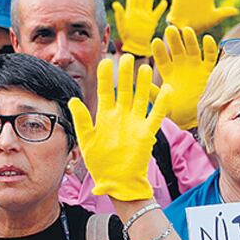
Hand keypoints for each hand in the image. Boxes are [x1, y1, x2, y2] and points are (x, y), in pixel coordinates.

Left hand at [68, 56, 172, 200]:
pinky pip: (156, 115)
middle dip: (125, 74)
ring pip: (140, 98)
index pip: (104, 91)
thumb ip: (81, 120)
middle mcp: (121, 116)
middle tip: (126, 57)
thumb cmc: (100, 165)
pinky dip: (162, 103)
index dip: (104, 76)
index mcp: (105, 117)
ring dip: (142, 84)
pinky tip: (167, 90)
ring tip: (144, 67)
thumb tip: (72, 100)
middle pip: (123, 90)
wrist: (118, 182)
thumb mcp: (86, 141)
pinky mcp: (147, 133)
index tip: (104, 61)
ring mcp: (135, 123)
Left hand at [114, 0, 167, 56]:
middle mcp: (138, 12)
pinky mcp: (152, 21)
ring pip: (148, 2)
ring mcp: (146, 16)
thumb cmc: (127, 37)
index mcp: (130, 12)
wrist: (136, 47)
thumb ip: (120, 14)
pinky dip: (161, 8)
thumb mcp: (122, 25)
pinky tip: (164, 2)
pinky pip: (157, 13)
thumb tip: (115, 4)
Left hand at [151, 26, 216, 129]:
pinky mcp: (208, 71)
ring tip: (186, 30)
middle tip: (170, 29)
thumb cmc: (177, 113)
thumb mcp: (163, 105)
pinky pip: (210, 57)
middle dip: (173, 40)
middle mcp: (181, 66)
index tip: (154, 41)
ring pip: (192, 49)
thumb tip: (142, 84)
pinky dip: (209, 48)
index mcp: (168, 72)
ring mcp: (195, 67)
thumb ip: (155, 94)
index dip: (159, 51)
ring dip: (190, 39)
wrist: (195, 120)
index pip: (162, 58)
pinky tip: (207, 39)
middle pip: (177, 49)